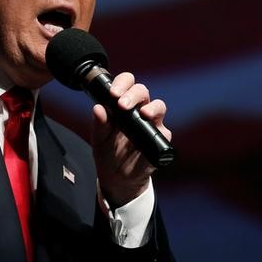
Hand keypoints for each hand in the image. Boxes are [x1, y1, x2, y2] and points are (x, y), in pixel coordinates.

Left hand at [92, 72, 171, 206]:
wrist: (117, 178)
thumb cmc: (108, 152)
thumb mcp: (99, 138)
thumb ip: (99, 124)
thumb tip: (97, 107)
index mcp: (123, 104)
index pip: (126, 84)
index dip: (122, 83)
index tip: (113, 92)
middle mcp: (139, 109)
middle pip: (142, 91)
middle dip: (133, 95)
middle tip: (122, 105)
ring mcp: (152, 123)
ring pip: (159, 106)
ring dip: (152, 108)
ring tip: (143, 114)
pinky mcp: (160, 139)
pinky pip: (164, 132)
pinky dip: (158, 131)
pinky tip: (150, 135)